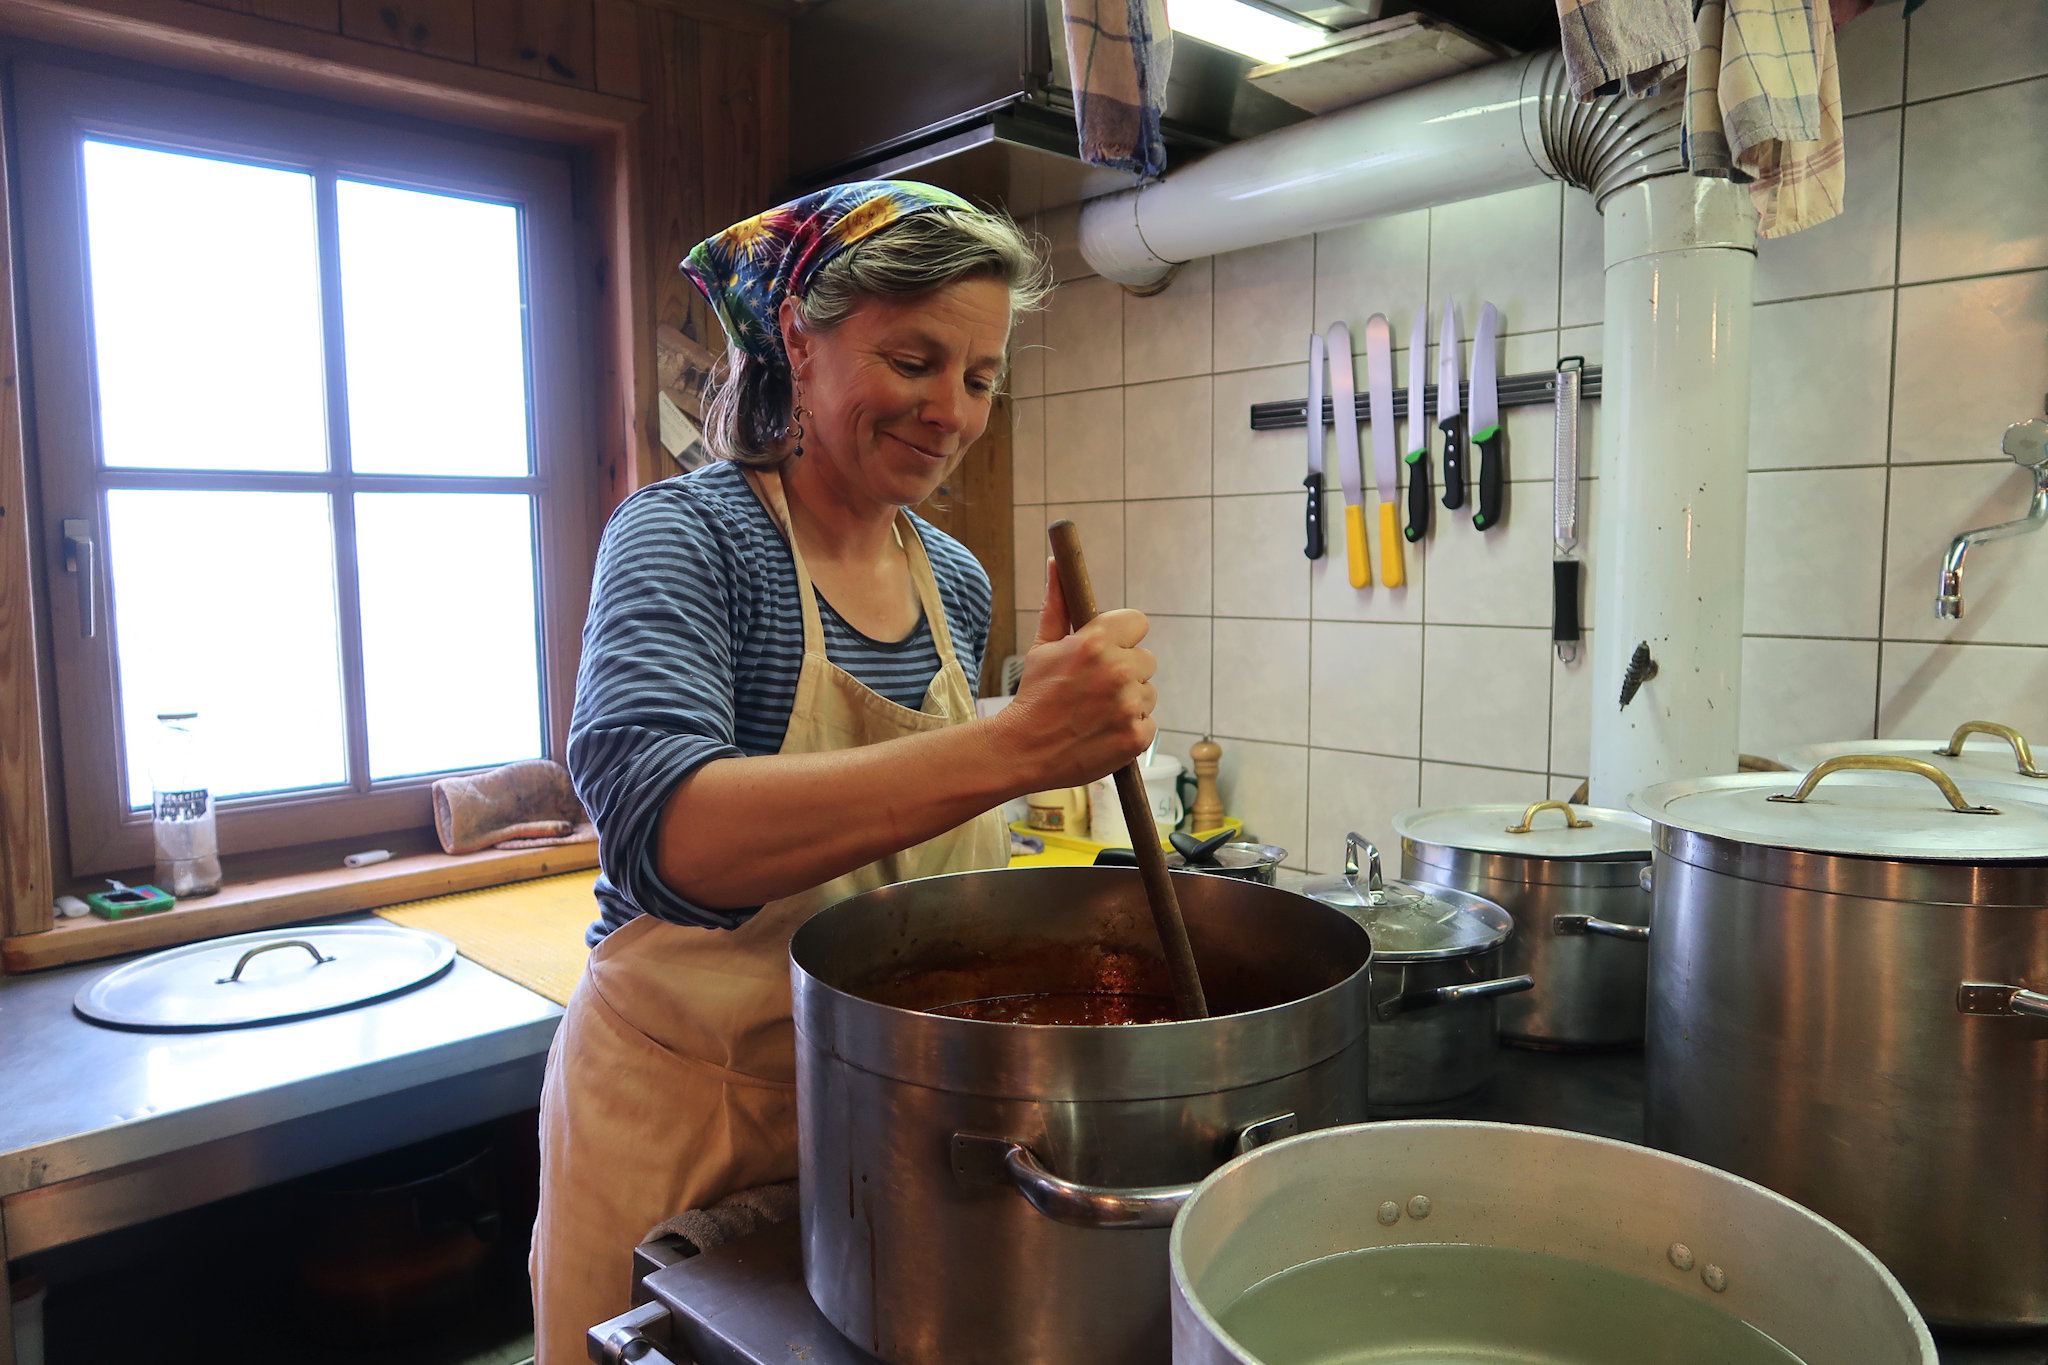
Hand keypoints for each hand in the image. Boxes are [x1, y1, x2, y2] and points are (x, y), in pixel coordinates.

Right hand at [993, 559, 1155, 790]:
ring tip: (1095, 713)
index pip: (1138, 622)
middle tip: (1094, 688)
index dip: (1123, 636)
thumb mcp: (1042, 646)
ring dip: (1129, 701)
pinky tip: (1103, 732)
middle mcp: (1117, 671)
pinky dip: (1130, 729)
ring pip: (1148, 693)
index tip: (1109, 650)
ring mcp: (1128, 705)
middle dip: (1125, 671)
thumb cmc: (1033, 696)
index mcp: (1095, 642)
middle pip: (1145, 660)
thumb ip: (1057, 604)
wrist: (1022, 751)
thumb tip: (1056, 563)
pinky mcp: (1136, 736)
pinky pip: (1148, 723)